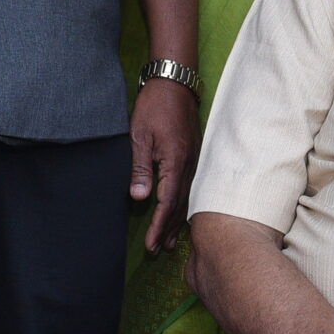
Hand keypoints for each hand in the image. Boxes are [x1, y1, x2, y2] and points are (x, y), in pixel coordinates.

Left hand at [131, 76, 200, 248]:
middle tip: (158, 250)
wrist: (175, 83)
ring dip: (177, 221)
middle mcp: (189, 165)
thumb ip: (140, 168)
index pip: (167, 202)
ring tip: (169, 241)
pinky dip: (184, 205)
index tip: (151, 244)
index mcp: (175, 162)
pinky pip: (190, 187)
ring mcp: (194, 160)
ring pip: (187, 198)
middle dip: (168, 229)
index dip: (158, 225)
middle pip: (180, 205)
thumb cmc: (154, 107)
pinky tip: (180, 213)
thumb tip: (139, 198)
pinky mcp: (193, 155)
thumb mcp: (139, 136)